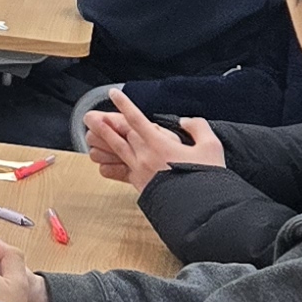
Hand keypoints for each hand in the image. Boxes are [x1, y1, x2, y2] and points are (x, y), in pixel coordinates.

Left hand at [84, 90, 223, 187]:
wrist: (200, 208)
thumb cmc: (206, 178)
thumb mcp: (211, 146)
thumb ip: (198, 127)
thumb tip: (186, 121)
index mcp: (160, 144)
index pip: (137, 119)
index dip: (124, 105)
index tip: (114, 93)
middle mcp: (145, 156)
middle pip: (120, 134)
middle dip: (106, 123)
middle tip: (91, 114)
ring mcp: (140, 172)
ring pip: (117, 151)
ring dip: (103, 139)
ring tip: (90, 130)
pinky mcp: (140, 186)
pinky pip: (119, 172)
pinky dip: (109, 165)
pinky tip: (100, 162)